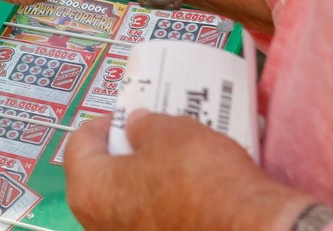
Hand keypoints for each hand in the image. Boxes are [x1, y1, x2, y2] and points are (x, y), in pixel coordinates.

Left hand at [64, 111, 314, 230]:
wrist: (252, 230)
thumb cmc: (203, 183)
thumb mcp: (172, 132)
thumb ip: (145, 125)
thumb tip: (137, 126)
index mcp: (90, 191)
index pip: (80, 144)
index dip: (106, 122)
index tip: (127, 114)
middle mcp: (100, 224)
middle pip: (103, 175)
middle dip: (127, 151)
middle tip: (153, 132)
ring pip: (130, 200)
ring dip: (148, 177)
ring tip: (176, 156)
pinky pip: (153, 218)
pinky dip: (165, 200)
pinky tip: (191, 186)